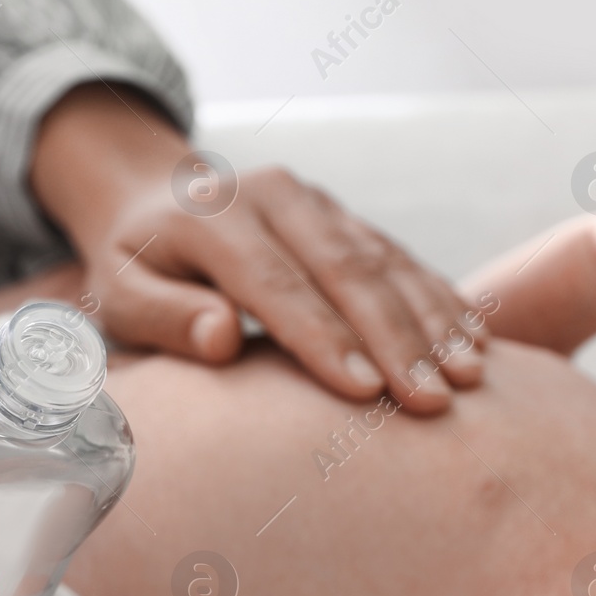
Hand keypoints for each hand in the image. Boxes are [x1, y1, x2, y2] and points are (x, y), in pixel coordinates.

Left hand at [32, 85, 482, 413]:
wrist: (152, 199)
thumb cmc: (134, 268)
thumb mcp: (119, 294)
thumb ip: (164, 316)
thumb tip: (222, 337)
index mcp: (213, 214)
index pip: (275, 282)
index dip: (322, 337)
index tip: (363, 390)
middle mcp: (275, 195)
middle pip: (345, 269)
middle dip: (395, 338)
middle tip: (432, 400)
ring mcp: (318, 202)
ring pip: (385, 262)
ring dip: (431, 321)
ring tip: (467, 378)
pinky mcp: (346, 217)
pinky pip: (401, 258)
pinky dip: (441, 300)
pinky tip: (476, 343)